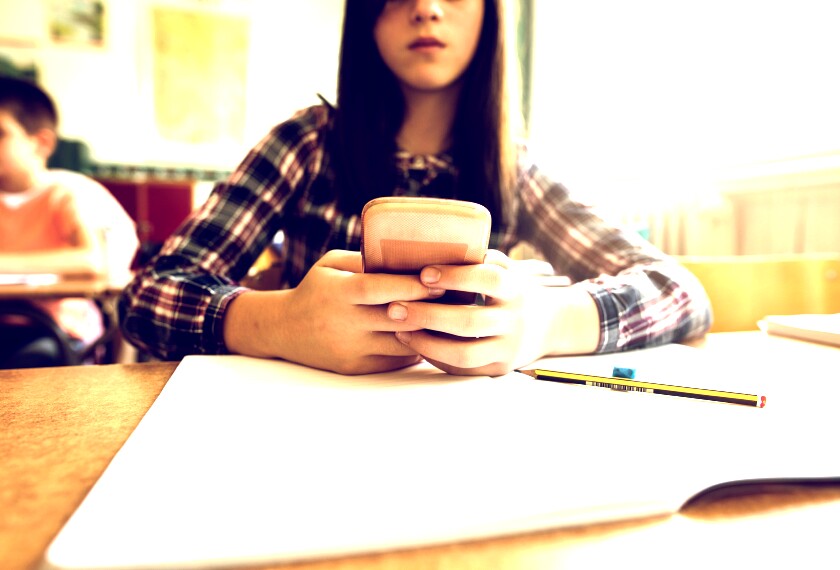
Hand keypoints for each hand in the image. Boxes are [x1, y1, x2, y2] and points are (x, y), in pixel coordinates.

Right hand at [224, 250, 443, 374]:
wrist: (283, 330)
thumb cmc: (316, 290)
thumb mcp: (331, 265)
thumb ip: (364, 260)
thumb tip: (409, 254)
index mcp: (338, 292)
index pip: (380, 288)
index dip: (411, 284)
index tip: (439, 279)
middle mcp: (344, 322)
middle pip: (396, 317)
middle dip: (429, 308)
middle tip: (458, 298)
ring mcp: (350, 348)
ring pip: (401, 343)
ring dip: (428, 332)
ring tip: (451, 319)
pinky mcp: (355, 367)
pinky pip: (394, 360)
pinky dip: (415, 348)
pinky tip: (431, 337)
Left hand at [386, 251, 598, 375]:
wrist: (553, 326)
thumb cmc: (514, 290)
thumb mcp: (508, 269)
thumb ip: (480, 260)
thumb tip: (435, 243)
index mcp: (516, 288)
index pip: (487, 279)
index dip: (455, 276)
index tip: (423, 273)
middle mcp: (515, 320)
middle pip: (468, 321)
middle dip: (427, 315)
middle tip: (394, 308)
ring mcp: (508, 348)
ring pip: (463, 352)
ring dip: (426, 342)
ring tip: (399, 330)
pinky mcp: (498, 368)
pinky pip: (462, 368)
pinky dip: (435, 357)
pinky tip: (415, 344)